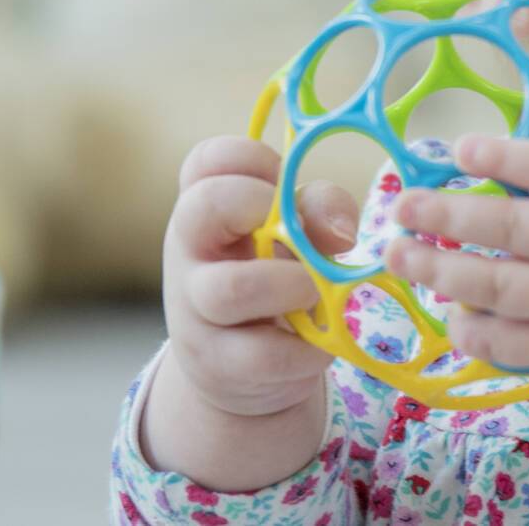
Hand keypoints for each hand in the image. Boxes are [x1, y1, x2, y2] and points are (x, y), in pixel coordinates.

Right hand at [162, 136, 360, 418]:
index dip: (255, 159)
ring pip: (232, 288)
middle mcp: (188, 251)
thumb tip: (340, 232)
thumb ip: (320, 210)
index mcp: (205, 206)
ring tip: (320, 291)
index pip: (208, 160)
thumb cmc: (275, 275)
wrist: (244, 368)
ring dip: (294, 286)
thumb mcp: (297, 232)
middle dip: (267, 209)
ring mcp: (194, 309)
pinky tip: (319, 342)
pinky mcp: (216, 364)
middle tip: (302, 234)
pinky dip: (307, 348)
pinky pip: (263, 354)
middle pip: (204, 206)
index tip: (285, 182)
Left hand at [385, 103, 528, 398]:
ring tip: (401, 256)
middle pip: (518, 228)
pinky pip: (517, 343)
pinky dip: (478, 331)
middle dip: (452, 215)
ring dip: (445, 271)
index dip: (510, 156)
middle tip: (403, 205)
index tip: (463, 146)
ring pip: (504, 287)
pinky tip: (451, 313)